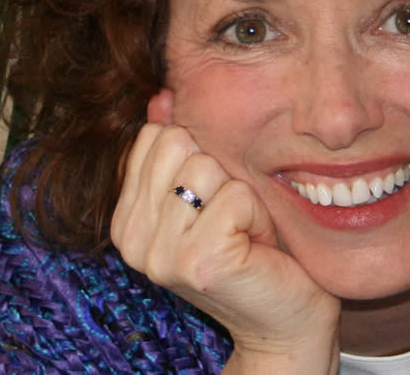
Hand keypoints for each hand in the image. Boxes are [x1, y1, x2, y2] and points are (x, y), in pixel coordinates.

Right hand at [111, 90, 339, 373]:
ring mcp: (159, 255)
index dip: (199, 154)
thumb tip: (163, 94)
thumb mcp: (210, 189)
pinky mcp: (197, 262)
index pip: (155, 135)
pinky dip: (257, 214)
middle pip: (177, 142)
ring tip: (244, 231)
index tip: (212, 199)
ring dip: (241, 193)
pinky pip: (236, 196)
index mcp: (127, 217)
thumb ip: (179, 144)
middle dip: (219, 170)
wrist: (283, 315)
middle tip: (232, 215)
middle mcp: (130, 238)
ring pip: (207, 166)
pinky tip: (255, 245)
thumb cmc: (250, 244)